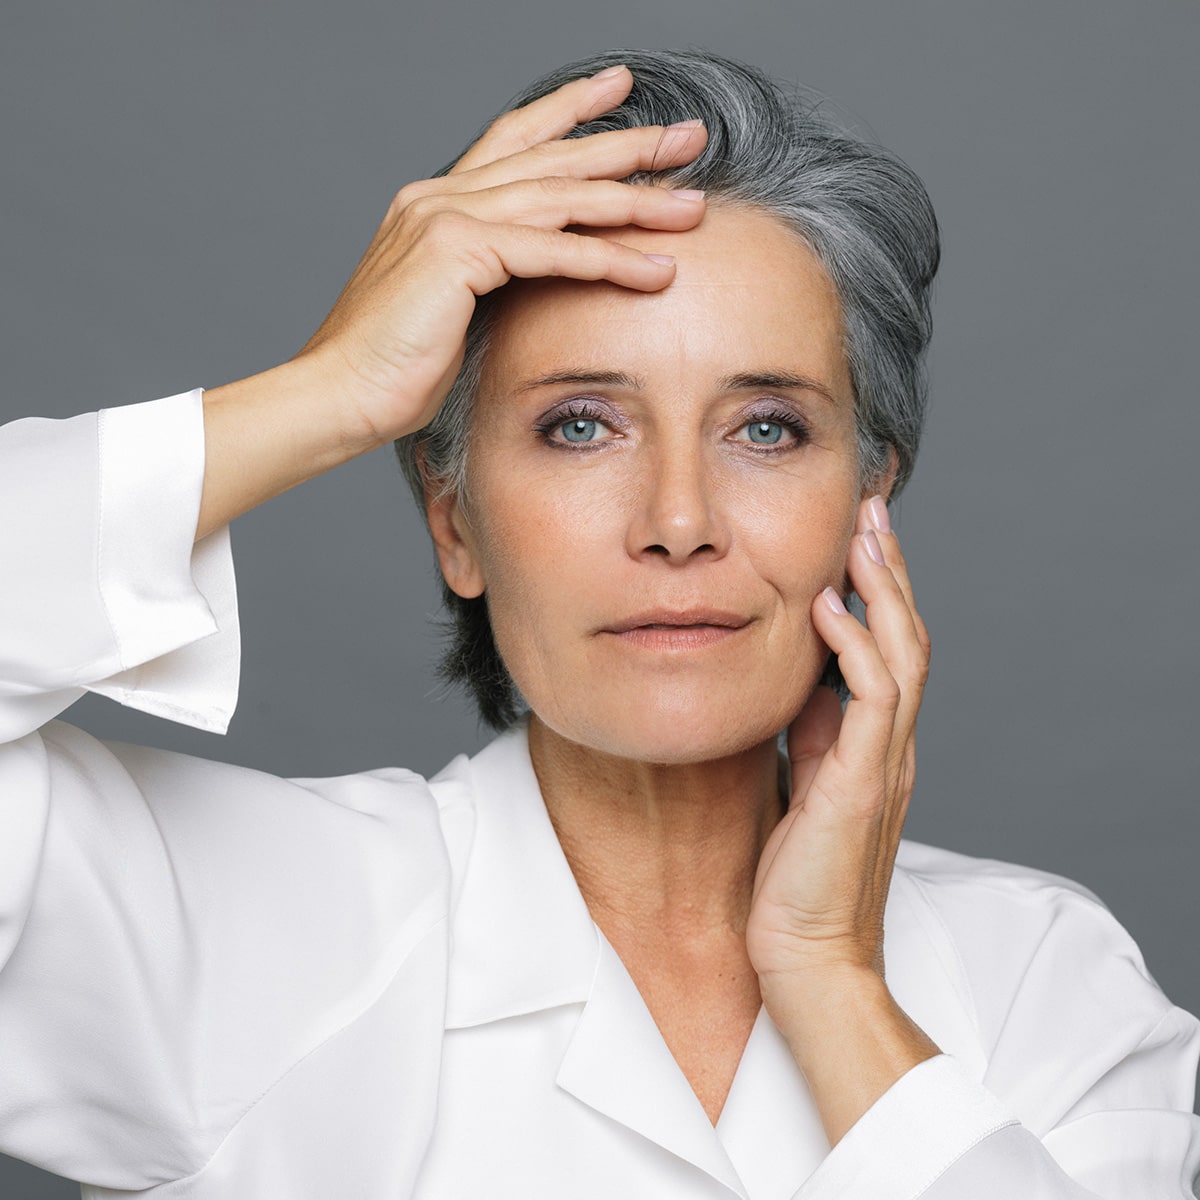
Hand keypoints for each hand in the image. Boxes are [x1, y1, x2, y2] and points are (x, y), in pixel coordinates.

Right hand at [296, 65, 708, 447]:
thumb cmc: (391, 368)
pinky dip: (607, 260)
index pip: (515, 141)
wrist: (337, 395)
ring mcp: (444, 217)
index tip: (619, 92)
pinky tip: (654, 269)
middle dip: (626, 144)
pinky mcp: (456, 253)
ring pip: (561, 199)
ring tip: (693, 207)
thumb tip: (530, 276)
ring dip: (634, 202)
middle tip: (688, 136)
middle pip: (551, 157)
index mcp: (434, 201)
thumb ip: (486, 276)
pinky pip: (551, 251)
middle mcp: (439, 195)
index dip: (569, 112)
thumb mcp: (448, 308)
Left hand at [747, 494, 930, 987]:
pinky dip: (856, 645)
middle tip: (871, 509)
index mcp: (874, 743)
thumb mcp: (804, 785)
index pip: (889, 647)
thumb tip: (799, 678)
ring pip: (902, 654)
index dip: (878, 590)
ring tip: (862, 533)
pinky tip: (828, 605)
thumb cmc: (797, 879)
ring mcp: (882, 761)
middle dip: (888, 569)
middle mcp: (889, 744)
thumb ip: (811, 732)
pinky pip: (870, 698)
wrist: (806, 958)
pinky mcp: (862, 782)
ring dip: (883, 590)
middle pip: (907, 636)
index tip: (856, 536)